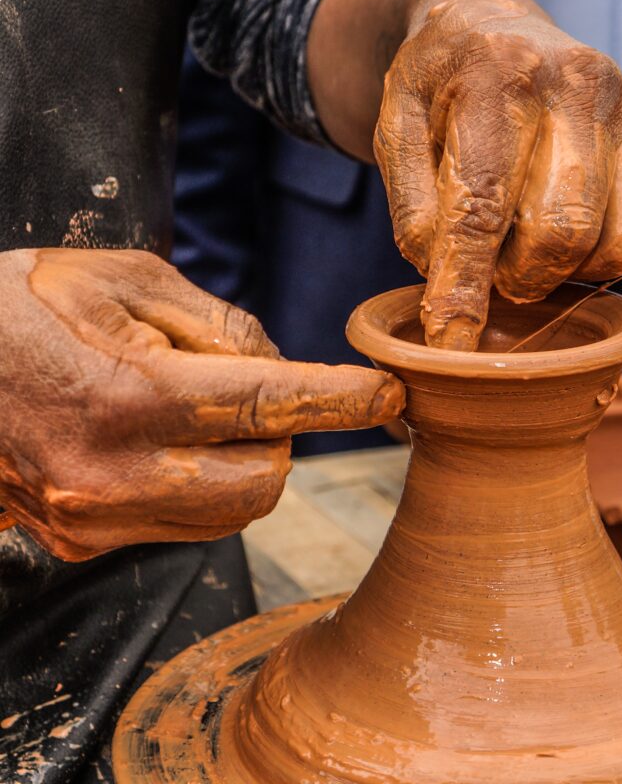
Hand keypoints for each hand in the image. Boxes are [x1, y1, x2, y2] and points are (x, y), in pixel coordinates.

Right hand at [0, 248, 403, 560]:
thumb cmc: (22, 305)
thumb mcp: (122, 279)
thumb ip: (220, 325)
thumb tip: (284, 370)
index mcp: (129, 397)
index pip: (268, 403)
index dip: (339, 399)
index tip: (387, 395)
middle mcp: (115, 474)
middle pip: (266, 479)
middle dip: (280, 437)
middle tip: (243, 392)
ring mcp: (97, 519)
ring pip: (231, 512)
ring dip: (242, 463)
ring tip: (189, 414)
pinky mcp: (83, 541)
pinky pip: (184, 524)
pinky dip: (200, 486)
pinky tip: (161, 445)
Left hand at [374, 0, 621, 348]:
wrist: (496, 26)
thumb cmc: (442, 88)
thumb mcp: (396, 130)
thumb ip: (413, 210)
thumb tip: (447, 288)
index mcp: (497, 76)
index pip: (482, 206)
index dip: (466, 287)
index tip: (452, 345)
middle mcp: (578, 86)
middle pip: (564, 234)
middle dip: (523, 278)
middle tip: (498, 267)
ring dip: (576, 273)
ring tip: (540, 244)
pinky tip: (589, 237)